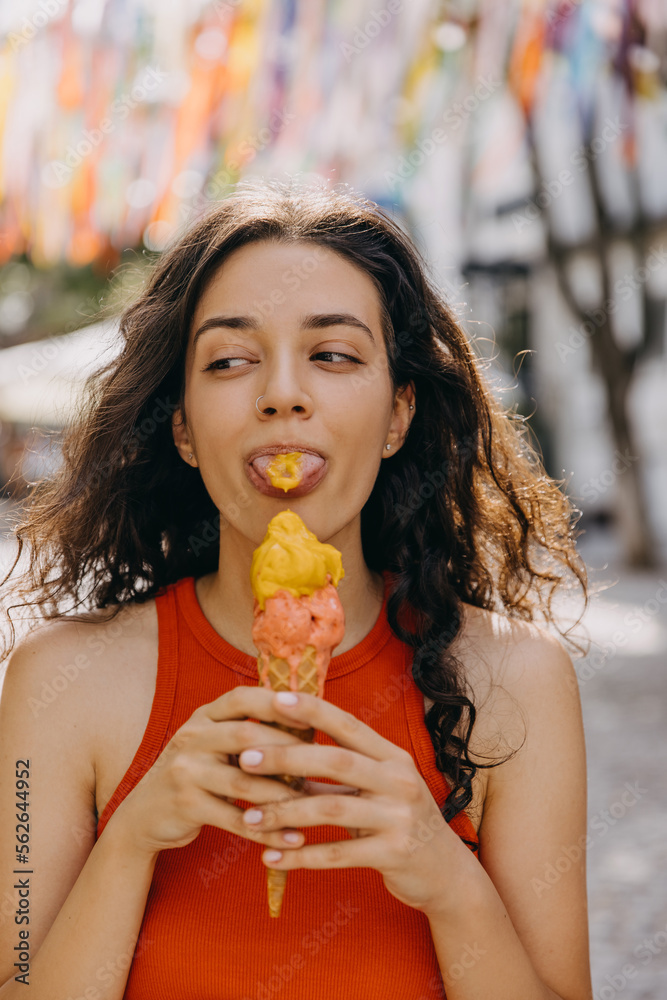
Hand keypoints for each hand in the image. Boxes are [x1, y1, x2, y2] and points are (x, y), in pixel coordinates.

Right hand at [106, 687, 355, 857]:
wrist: (143, 815)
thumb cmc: (195, 776)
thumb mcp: (211, 744)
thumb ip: (246, 731)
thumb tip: (310, 724)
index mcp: (203, 716)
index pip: (243, 697)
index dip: (278, 703)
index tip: (313, 715)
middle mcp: (192, 736)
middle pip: (248, 735)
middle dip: (288, 750)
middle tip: (322, 765)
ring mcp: (185, 769)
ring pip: (245, 782)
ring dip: (283, 796)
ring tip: (313, 807)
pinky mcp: (184, 804)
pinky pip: (235, 819)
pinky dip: (267, 830)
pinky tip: (292, 839)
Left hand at [237, 691, 463, 913]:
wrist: (446, 873)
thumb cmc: (400, 822)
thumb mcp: (379, 789)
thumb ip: (340, 773)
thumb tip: (285, 751)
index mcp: (393, 757)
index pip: (348, 724)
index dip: (312, 710)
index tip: (274, 699)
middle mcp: (399, 780)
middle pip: (336, 760)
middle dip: (287, 757)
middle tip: (246, 758)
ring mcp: (399, 817)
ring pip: (331, 809)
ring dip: (285, 812)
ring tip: (249, 817)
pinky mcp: (393, 854)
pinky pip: (337, 854)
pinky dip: (301, 856)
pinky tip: (270, 856)